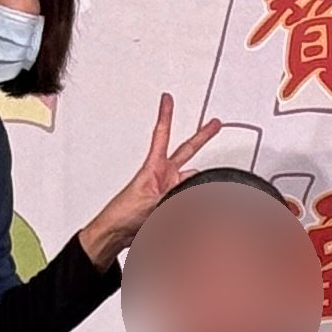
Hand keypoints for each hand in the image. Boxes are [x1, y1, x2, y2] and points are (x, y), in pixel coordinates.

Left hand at [79, 96, 222, 266]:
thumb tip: (190, 192)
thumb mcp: (151, 202)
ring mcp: (168, 188)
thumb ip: (172, 197)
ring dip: (200, 180)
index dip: (165, 115)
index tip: (167, 99)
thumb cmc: (123, 213)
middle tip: (215, 124)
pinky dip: (195, 197)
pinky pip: (188, 195)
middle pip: (187, 150)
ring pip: (192, 177)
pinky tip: (201, 203)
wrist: (116, 232)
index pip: (162, 135)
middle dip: (202, 136)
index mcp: (154, 167)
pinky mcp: (169, 203)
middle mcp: (163, 175)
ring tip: (209, 184)